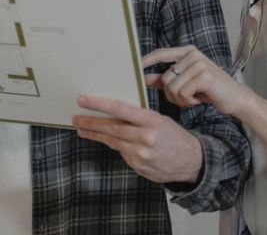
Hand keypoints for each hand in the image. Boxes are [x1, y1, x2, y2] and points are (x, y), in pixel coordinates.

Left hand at [73, 95, 202, 183]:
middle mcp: (144, 137)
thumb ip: (137, 117)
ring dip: (94, 134)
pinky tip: (106, 140)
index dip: (99, 104)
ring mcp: (140, 153)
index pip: (119, 109)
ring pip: (111, 141)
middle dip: (90, 122)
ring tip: (82, 128)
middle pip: (110, 127)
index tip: (84, 100)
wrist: (190, 161)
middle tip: (76, 117)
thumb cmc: (173, 135)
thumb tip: (114, 111)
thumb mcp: (159, 119)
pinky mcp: (137, 165)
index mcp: (150, 120)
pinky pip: (121, 152)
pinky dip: (113, 144)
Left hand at [143, 45, 250, 117]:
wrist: (236, 98)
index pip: (160, 53)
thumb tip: (145, 78)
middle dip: (172, 94)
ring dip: (181, 99)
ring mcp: (199, 63)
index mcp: (187, 52)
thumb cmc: (209, 90)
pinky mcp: (204, 75)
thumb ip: (166, 79)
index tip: (134, 67)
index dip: (146, 61)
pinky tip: (200, 99)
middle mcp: (192, 54)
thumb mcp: (186, 82)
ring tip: (194, 98)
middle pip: (166, 78)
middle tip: (187, 98)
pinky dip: (189, 101)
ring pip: (172, 87)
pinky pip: (183, 93)